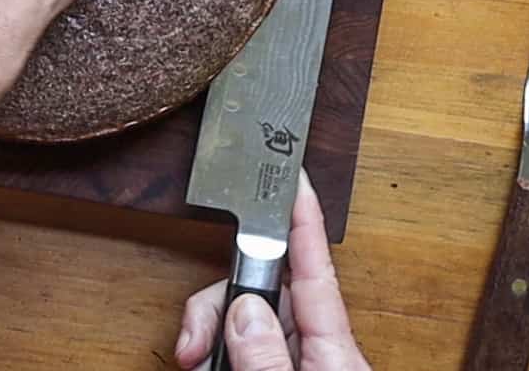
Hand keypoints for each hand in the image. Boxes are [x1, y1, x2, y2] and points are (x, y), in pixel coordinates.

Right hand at [176, 172, 370, 370]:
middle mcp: (315, 353)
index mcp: (334, 352)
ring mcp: (296, 365)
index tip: (296, 177)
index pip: (316, 269)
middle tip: (195, 342)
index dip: (304, 218)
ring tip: (196, 363)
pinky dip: (216, 356)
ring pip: (243, 319)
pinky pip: (240, 350)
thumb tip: (244, 308)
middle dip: (219, 302)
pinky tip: (204, 368)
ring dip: (211, 336)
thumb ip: (267, 356)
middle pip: (262, 292)